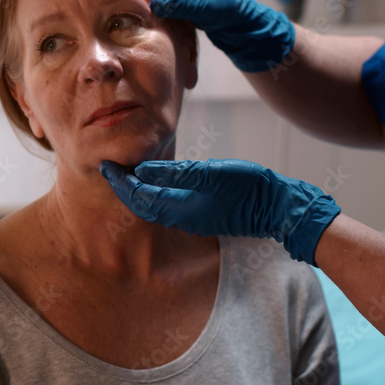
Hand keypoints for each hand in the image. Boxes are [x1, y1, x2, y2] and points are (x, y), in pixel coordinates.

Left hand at [99, 159, 340, 265]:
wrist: (278, 207)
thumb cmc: (248, 187)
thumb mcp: (211, 173)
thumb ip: (176, 173)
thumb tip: (142, 169)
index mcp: (180, 208)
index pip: (139, 196)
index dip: (120, 182)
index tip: (105, 166)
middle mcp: (181, 218)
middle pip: (142, 204)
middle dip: (124, 187)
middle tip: (108, 168)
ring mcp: (191, 218)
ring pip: (154, 206)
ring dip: (137, 191)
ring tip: (125, 172)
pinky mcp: (201, 214)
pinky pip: (167, 206)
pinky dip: (154, 194)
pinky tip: (154, 181)